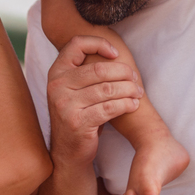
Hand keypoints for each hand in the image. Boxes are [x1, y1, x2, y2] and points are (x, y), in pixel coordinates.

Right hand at [46, 36, 143, 168]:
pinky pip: (110, 108)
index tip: (116, 54)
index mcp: (56, 72)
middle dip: (123, 72)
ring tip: (138, 92)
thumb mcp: (73, 89)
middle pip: (98, 69)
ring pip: (107, 89)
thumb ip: (84, 71)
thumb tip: (114, 50)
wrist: (67, 151)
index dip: (99, 43)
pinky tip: (133, 105)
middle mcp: (57, 86)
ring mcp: (65, 105)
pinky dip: (126, 104)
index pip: (76, 44)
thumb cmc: (78, 114)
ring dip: (129, 90)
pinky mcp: (78, 122)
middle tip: (135, 78)